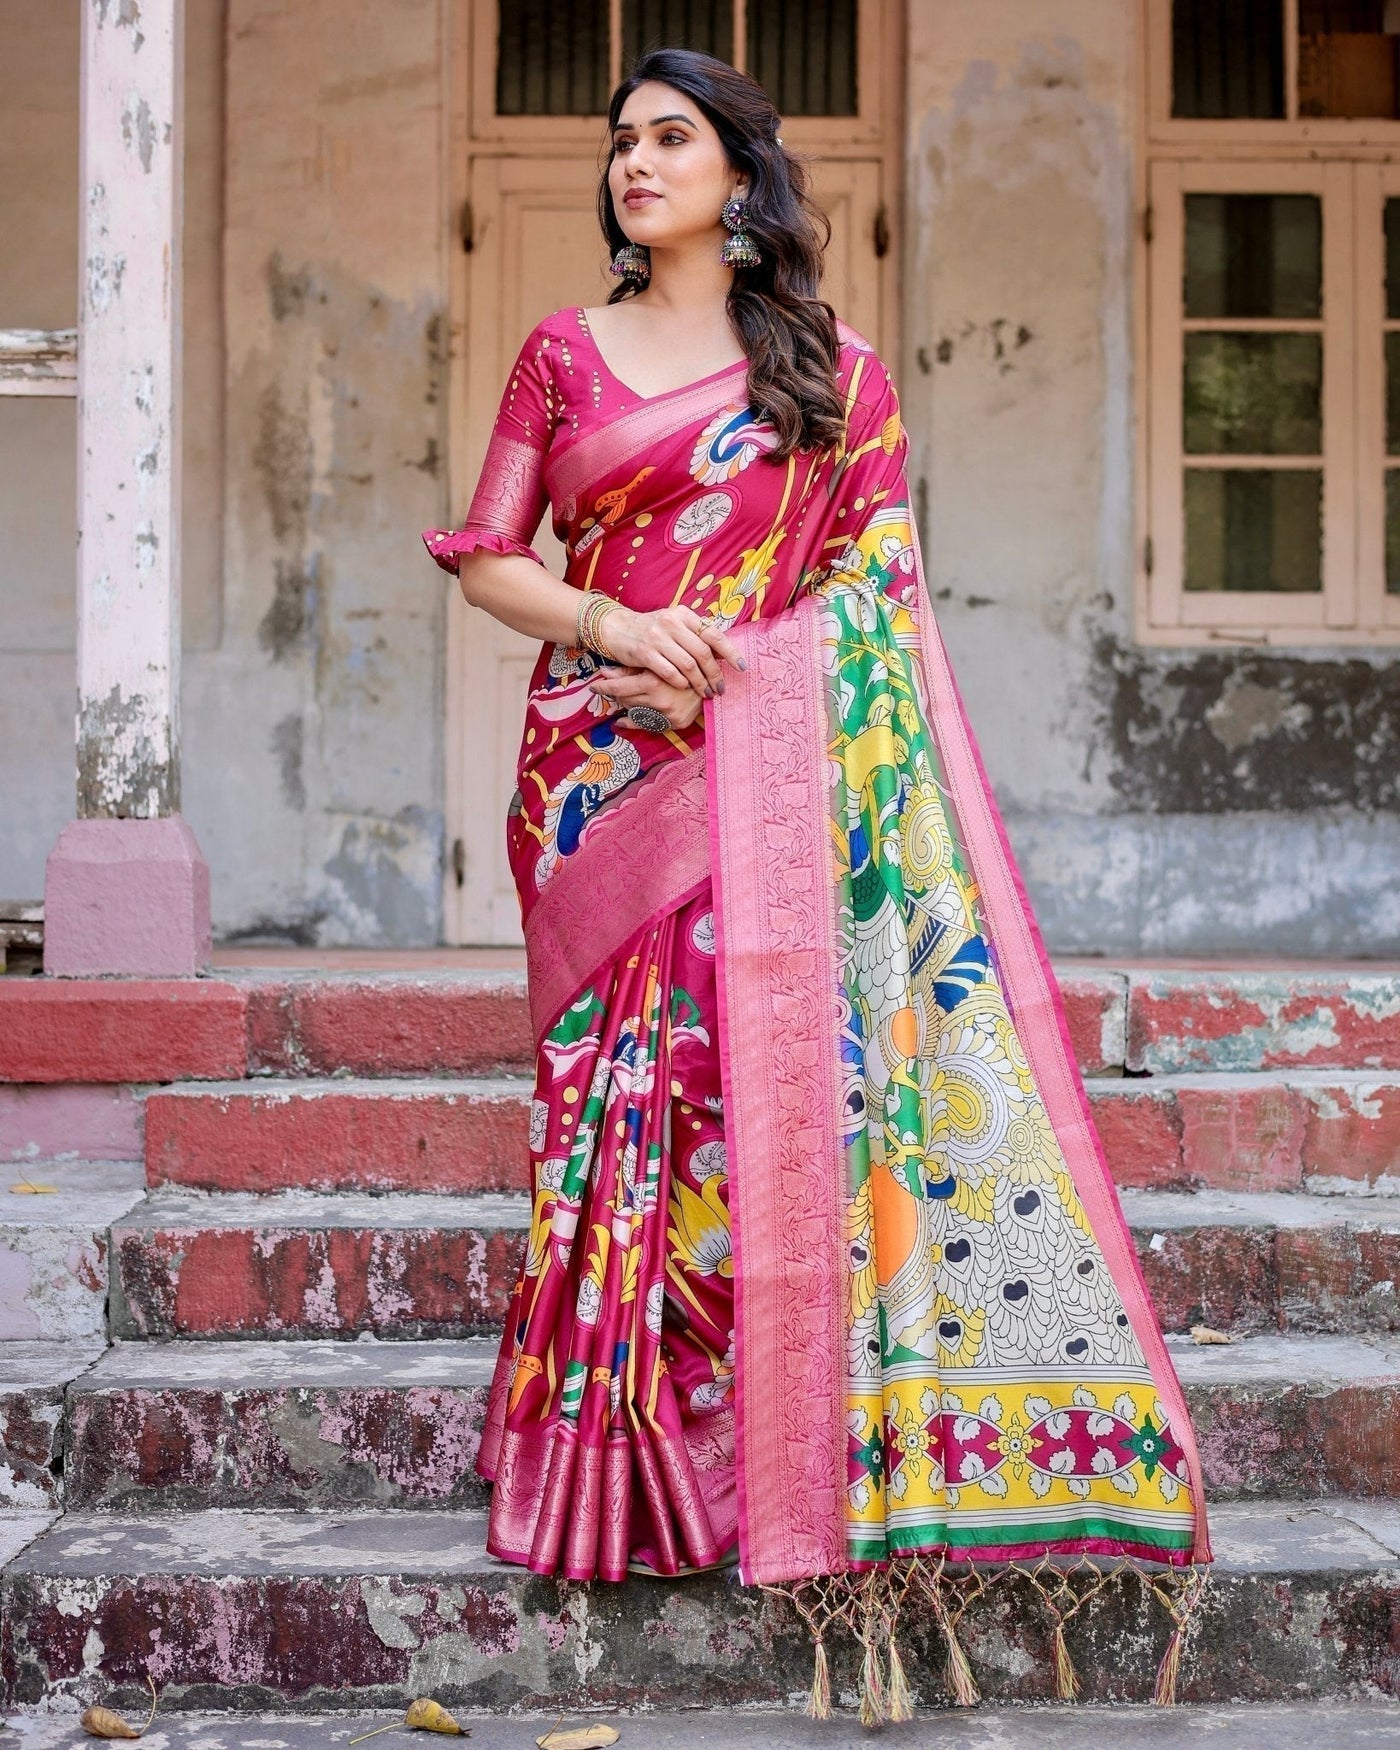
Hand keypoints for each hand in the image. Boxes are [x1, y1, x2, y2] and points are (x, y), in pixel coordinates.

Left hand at [587, 666, 704, 730]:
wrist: (715, 678)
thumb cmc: (685, 663)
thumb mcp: (658, 661)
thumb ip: (631, 668)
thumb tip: (605, 673)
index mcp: (654, 681)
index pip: (619, 688)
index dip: (604, 687)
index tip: (595, 686)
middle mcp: (659, 699)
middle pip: (625, 700)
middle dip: (617, 694)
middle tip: (610, 688)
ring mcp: (668, 714)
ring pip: (635, 711)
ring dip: (627, 704)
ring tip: (625, 696)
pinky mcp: (676, 723)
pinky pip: (647, 724)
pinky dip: (633, 721)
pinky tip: (623, 720)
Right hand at [602, 604, 745, 698]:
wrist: (617, 628)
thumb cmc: (651, 630)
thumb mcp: (674, 624)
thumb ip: (695, 635)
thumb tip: (723, 653)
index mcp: (684, 614)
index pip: (713, 634)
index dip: (730, 652)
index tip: (742, 668)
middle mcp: (672, 623)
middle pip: (703, 653)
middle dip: (715, 674)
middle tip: (719, 689)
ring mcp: (658, 637)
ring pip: (688, 665)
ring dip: (700, 683)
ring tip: (705, 693)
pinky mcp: (645, 652)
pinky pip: (669, 672)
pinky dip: (680, 682)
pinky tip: (684, 688)